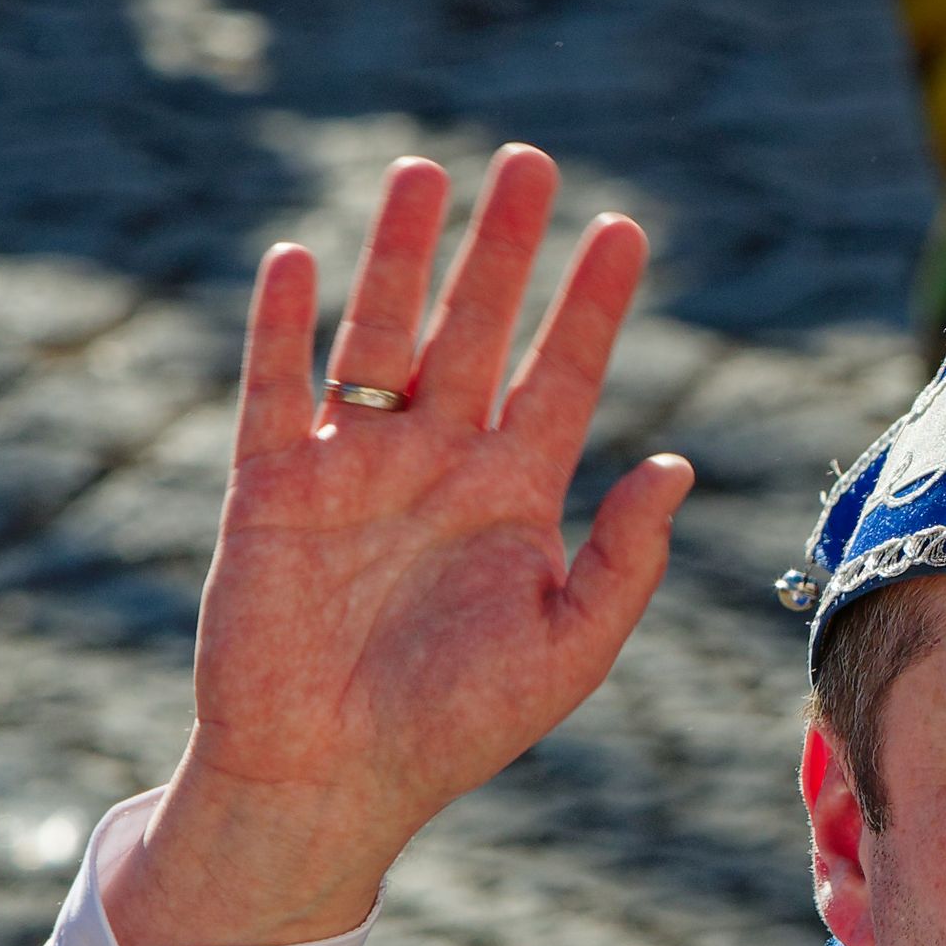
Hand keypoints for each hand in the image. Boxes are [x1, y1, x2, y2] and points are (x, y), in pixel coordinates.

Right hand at [104, 145, 694, 945]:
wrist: (331, 784)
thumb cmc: (456, 730)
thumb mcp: (566, 650)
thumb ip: (622, 560)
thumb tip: (674, 465)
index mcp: (512, 497)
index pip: (561, 376)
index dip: (591, 305)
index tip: (625, 229)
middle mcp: (436, 465)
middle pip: (475, 330)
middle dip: (502, 249)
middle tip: (531, 161)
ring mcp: (352, 469)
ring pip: (380, 336)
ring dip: (400, 257)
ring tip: (424, 173)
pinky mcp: (271, 489)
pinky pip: (277, 389)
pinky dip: (284, 325)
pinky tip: (301, 260)